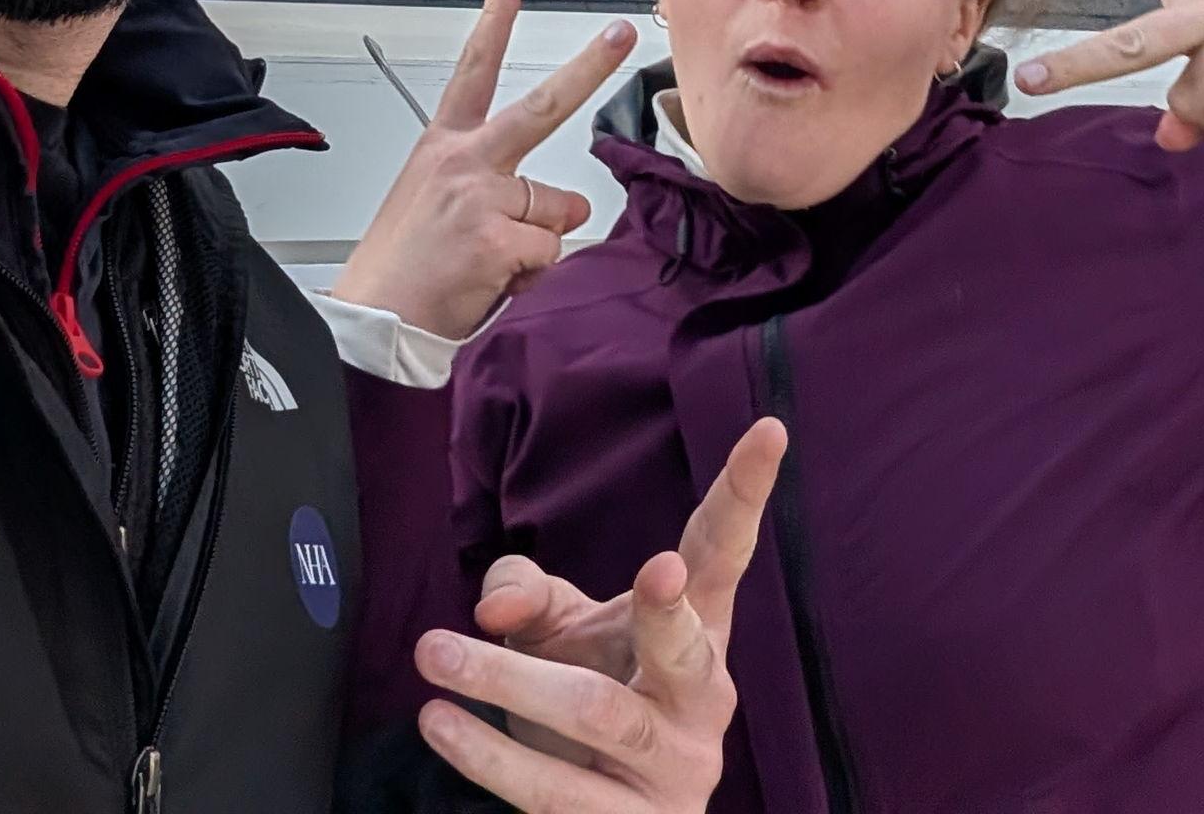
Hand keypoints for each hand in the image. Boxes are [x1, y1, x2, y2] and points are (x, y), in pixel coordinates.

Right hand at [331, 0, 631, 338]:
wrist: (373, 322)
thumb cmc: (403, 266)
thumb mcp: (439, 205)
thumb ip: (499, 189)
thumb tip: (563, 207)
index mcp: (443, 145)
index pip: (472, 69)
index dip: (494, 19)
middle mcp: (464, 160)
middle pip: (542, 106)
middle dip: (590, 65)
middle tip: (622, 32)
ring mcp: (481, 195)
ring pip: (556, 209)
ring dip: (537, 242)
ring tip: (486, 261)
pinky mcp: (495, 237)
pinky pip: (548, 254)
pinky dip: (530, 276)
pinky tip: (489, 282)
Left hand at [414, 418, 786, 811]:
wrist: (610, 808)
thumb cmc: (589, 689)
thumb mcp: (562, 626)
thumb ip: (528, 590)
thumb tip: (493, 606)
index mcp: (699, 626)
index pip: (723, 552)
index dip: (746, 492)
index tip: (769, 427)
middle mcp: (702, 697)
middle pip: (686, 651)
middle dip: (669, 613)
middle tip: (658, 569)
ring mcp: (673, 769)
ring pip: (598, 716)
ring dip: (507, 683)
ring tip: (433, 650)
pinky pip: (554, 793)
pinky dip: (488, 756)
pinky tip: (439, 721)